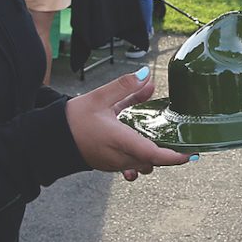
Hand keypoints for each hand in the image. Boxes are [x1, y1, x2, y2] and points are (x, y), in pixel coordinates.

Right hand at [65, 68, 192, 179]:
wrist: (51, 140)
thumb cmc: (73, 119)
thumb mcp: (99, 97)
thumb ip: (124, 87)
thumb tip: (147, 76)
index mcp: (119, 141)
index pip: (152, 155)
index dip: (173, 157)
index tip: (190, 154)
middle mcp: (120, 157)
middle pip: (153, 161)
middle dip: (169, 153)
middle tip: (183, 139)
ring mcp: (115, 164)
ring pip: (144, 164)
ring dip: (155, 155)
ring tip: (164, 139)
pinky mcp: (111, 165)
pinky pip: (133, 164)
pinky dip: (142, 156)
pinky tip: (142, 142)